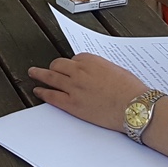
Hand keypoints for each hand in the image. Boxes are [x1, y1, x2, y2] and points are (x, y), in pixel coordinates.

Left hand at [30, 54, 149, 132]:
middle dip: (53, 67)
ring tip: (33, 73)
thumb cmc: (131, 90)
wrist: (135, 107)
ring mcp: (74, 87)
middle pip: (59, 65)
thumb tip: (96, 73)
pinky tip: (38, 91)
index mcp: (91, 60)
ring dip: (39, 74)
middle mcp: (79, 71)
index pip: (75, 59)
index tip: (72, 69)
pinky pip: (52, 96)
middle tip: (46, 68)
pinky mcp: (73, 104)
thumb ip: (102, 69)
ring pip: (51, 77)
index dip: (73, 65)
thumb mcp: (117, 70)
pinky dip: (43, 92)